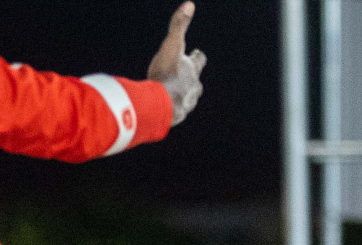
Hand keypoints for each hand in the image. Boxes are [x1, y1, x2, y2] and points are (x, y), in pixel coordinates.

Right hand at [148, 2, 206, 125]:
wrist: (161, 104)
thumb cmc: (166, 73)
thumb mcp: (171, 45)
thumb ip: (179, 25)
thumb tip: (190, 4)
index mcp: (192, 71)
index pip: (199, 60)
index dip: (198, 56)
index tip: (198, 53)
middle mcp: (193, 87)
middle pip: (196, 81)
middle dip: (192, 77)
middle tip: (188, 75)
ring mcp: (187, 102)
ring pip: (188, 97)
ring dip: (182, 94)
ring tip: (174, 94)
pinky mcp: (178, 116)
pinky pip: (176, 111)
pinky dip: (172, 108)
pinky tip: (166, 109)